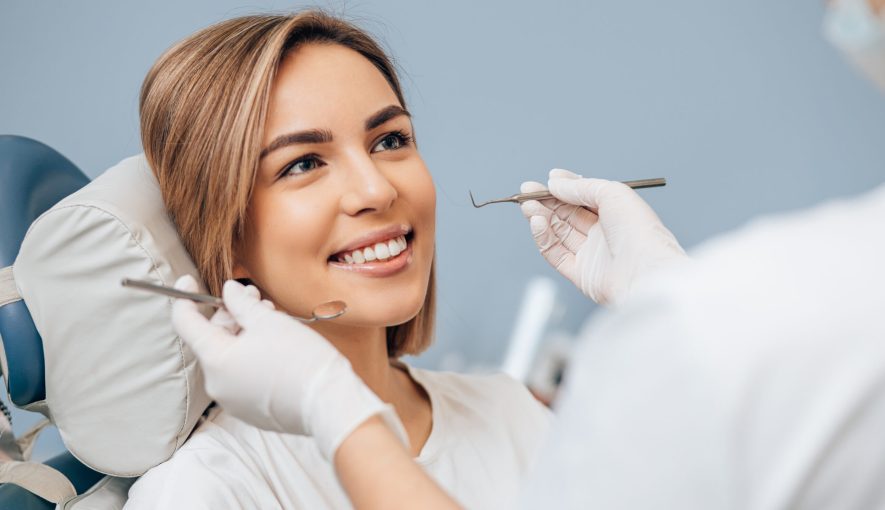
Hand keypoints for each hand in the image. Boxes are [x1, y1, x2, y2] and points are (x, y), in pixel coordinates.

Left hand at [171, 276, 406, 459]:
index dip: (185, 298)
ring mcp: (233, 401)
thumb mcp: (268, 321)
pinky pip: (242, 376)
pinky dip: (251, 357)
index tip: (188, 282)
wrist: (329, 404)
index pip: (186, 324)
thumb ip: (241, 304)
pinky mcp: (250, 410)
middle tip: (253, 297)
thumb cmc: (300, 359)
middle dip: (230, 314)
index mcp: (216, 360)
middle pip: (212, 340)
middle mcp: (217, 384)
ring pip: (229, 357)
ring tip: (270, 319)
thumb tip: (228, 291)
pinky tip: (274, 344)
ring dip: (243, 334)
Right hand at [520, 169, 685, 304]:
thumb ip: (580, 187)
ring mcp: (591, 254)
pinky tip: (537, 223)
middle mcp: (604, 234)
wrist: (646, 272)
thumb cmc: (639, 232)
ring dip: (541, 217)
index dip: (564, 188)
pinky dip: (543, 237)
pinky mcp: (580, 274)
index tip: (546, 180)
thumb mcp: (611, 193)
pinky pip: (555, 253)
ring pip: (558, 233)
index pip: (584, 198)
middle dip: (546, 202)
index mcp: (616, 213)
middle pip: (567, 215)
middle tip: (526, 192)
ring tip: (527, 206)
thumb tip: (554, 182)